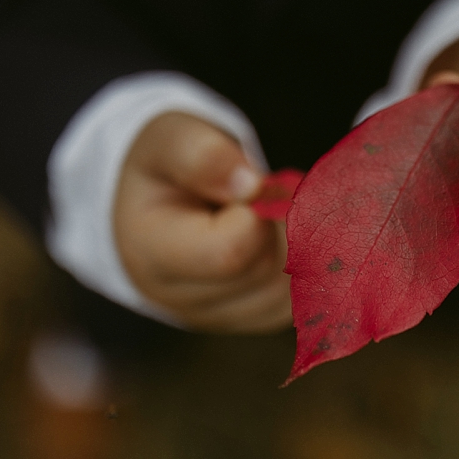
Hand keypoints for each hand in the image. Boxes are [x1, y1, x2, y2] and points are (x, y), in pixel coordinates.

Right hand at [114, 113, 291, 333]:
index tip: (255, 185)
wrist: (156, 206)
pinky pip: (301, 302)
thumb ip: (203, 156)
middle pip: (263, 271)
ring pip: (289, 291)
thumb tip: (252, 186)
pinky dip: (307, 265)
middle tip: (272, 191)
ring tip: (273, 213)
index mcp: (152, 252)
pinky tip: (286, 236)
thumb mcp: (169, 139)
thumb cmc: (164, 168)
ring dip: (299, 244)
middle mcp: (181, 298)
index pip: (228, 254)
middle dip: (281, 224)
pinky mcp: (250, 319)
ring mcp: (217, 317)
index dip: (257, 214)